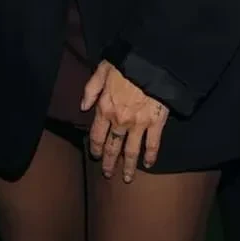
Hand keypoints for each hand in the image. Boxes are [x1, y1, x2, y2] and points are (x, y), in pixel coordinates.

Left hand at [82, 61, 168, 182]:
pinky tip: (149, 164)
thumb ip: (91, 89)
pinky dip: (151, 156)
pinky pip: (153, 144)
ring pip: (131, 151)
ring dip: (128, 166)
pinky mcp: (156, 123)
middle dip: (109, 162)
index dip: (95, 148)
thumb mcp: (103, 70)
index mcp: (105, 108)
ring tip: (127, 178)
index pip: (96, 135)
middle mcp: (120, 121)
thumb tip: (83, 106)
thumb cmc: (126, 63)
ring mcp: (139, 124)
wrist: (152, 62)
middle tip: (108, 174)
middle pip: (112, 147)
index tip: (95, 156)